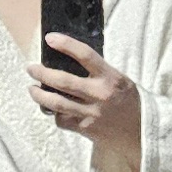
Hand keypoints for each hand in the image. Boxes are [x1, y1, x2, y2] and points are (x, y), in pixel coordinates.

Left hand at [34, 30, 140, 171]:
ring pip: (57, 103)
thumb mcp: (120, 80)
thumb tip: (70, 58)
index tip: (50, 38)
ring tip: (32, 89)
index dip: (65, 44)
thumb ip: (99, 72)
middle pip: (63, 81)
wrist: (140, 133)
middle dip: (42, 73)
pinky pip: (62, 120)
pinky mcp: (85, 129)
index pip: (85, 55)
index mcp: (110, 78)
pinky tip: (52, 109)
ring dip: (39, 95)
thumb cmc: (129, 102)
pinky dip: (55, 113)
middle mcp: (99, 95)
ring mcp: (91, 114)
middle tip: (31, 68)